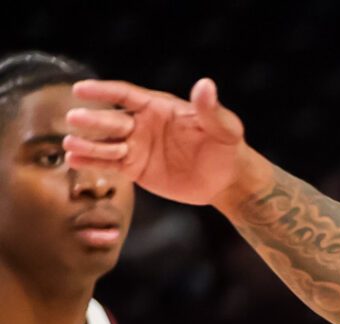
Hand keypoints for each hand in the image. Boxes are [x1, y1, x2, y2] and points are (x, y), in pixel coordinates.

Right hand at [65, 78, 255, 208]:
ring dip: (87, 143)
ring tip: (69, 144)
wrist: (227, 179)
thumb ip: (211, 110)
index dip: (103, 90)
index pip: (125, 94)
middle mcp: (141, 124)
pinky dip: (92, 162)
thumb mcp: (224, 128)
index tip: (80, 88)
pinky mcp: (135, 168)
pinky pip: (110, 164)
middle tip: (73, 118)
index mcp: (157, 108)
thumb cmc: (226, 148)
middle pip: (112, 120)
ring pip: (106, 143)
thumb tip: (206, 85)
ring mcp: (136, 146)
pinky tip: (74, 161)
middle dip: (93, 120)